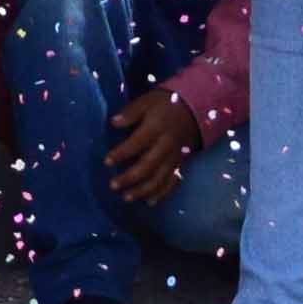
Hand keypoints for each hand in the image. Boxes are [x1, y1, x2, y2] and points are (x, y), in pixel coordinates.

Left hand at [101, 87, 202, 206]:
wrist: (195, 109)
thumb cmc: (165, 104)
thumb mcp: (147, 101)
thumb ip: (130, 113)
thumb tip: (113, 122)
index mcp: (156, 128)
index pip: (137, 143)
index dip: (121, 153)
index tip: (106, 161)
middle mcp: (166, 146)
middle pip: (148, 166)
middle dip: (130, 178)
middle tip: (113, 185)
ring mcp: (175, 157)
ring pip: (160, 178)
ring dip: (143, 190)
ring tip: (126, 197)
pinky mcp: (181, 164)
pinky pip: (173, 182)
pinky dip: (162, 194)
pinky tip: (149, 202)